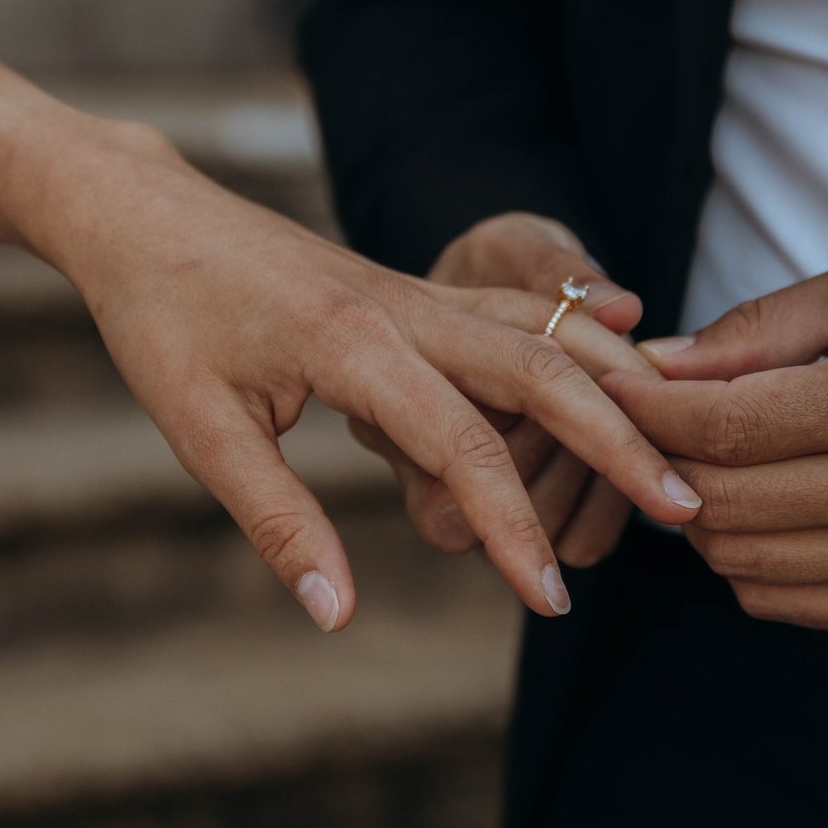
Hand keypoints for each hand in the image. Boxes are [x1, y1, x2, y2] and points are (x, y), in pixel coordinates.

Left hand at [19, 140, 702, 632]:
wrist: (144, 212)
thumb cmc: (162, 319)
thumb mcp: (200, 428)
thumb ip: (279, 521)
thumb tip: (337, 615)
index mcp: (355, 346)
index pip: (465, 448)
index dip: (514, 530)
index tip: (549, 600)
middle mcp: (408, 310)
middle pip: (546, 370)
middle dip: (620, 441)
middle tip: (682, 508)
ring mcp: (421, 291)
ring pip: (549, 329)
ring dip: (617, 383)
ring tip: (676, 445)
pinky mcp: (420, 289)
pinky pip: (522, 314)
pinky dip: (583, 344)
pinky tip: (621, 374)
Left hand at [602, 262, 827, 632]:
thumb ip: (759, 327)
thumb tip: (660, 366)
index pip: (720, 426)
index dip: (646, 409)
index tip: (619, 387)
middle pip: (717, 499)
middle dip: (659, 461)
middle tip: (649, 427)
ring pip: (735, 559)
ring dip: (696, 515)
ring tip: (705, 466)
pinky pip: (777, 601)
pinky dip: (743, 560)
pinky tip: (755, 512)